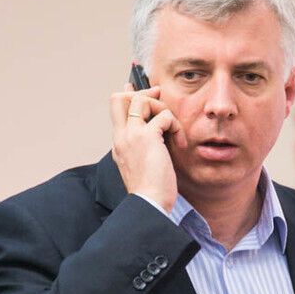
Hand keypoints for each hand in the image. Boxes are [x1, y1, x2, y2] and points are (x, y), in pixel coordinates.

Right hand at [109, 83, 187, 211]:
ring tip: (173, 129)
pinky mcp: (148, 138)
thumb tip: (157, 135)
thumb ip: (145, 148)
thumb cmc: (150, 191)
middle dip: (141, 94)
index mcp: (119, 144)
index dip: (127, 95)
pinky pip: (164, 116)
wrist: (149, 203)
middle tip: (159, 98)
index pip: (115, 109)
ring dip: (162, 109)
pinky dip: (175, 126)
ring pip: (141, 101)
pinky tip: (180, 143)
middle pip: (119, 98)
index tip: (138, 90)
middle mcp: (121, 137)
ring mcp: (132, 135)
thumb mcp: (143, 166)